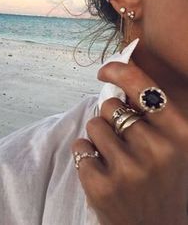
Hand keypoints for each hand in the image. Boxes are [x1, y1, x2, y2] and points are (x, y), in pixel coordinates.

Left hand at [72, 61, 187, 224]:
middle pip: (111, 105)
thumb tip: (121, 84)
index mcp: (179, 135)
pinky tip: (102, 170)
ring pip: (94, 124)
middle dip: (112, 116)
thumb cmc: (163, 183)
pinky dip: (85, 153)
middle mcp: (157, 151)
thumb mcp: (173, 146)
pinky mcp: (102, 187)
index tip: (106, 70)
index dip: (121, 71)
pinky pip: (79, 146)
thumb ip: (153, 117)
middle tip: (122, 138)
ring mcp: (128, 171)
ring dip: (99, 136)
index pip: (144, 88)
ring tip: (115, 158)